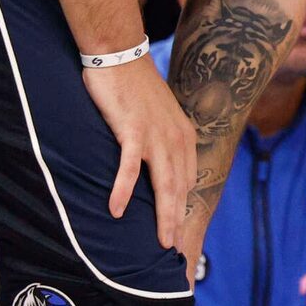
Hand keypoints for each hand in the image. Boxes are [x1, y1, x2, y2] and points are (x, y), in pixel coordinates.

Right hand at [85, 56, 194, 252]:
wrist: (120, 53)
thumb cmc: (133, 85)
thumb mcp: (157, 115)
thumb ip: (160, 139)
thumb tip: (154, 163)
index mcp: (183, 135)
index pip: (188, 180)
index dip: (184, 208)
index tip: (179, 232)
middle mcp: (175, 138)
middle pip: (180, 189)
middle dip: (178, 221)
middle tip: (175, 251)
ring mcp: (156, 135)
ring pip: (163, 184)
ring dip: (162, 216)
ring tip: (160, 243)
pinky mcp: (132, 130)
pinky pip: (129, 167)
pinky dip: (124, 189)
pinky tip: (117, 210)